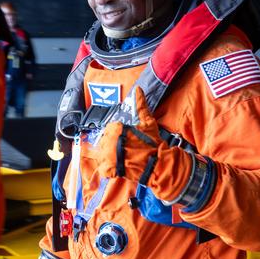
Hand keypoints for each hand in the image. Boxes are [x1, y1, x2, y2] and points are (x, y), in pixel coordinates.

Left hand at [82, 88, 203, 205]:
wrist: (156, 164)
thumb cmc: (152, 143)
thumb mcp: (148, 122)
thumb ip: (141, 105)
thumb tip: (138, 89)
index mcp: (115, 128)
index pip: (111, 129)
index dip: (119, 134)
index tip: (127, 140)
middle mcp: (108, 141)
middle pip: (106, 141)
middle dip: (114, 145)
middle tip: (126, 150)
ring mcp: (106, 156)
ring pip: (103, 154)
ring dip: (111, 156)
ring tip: (122, 159)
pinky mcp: (108, 169)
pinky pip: (103, 168)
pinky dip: (109, 169)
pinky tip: (119, 168)